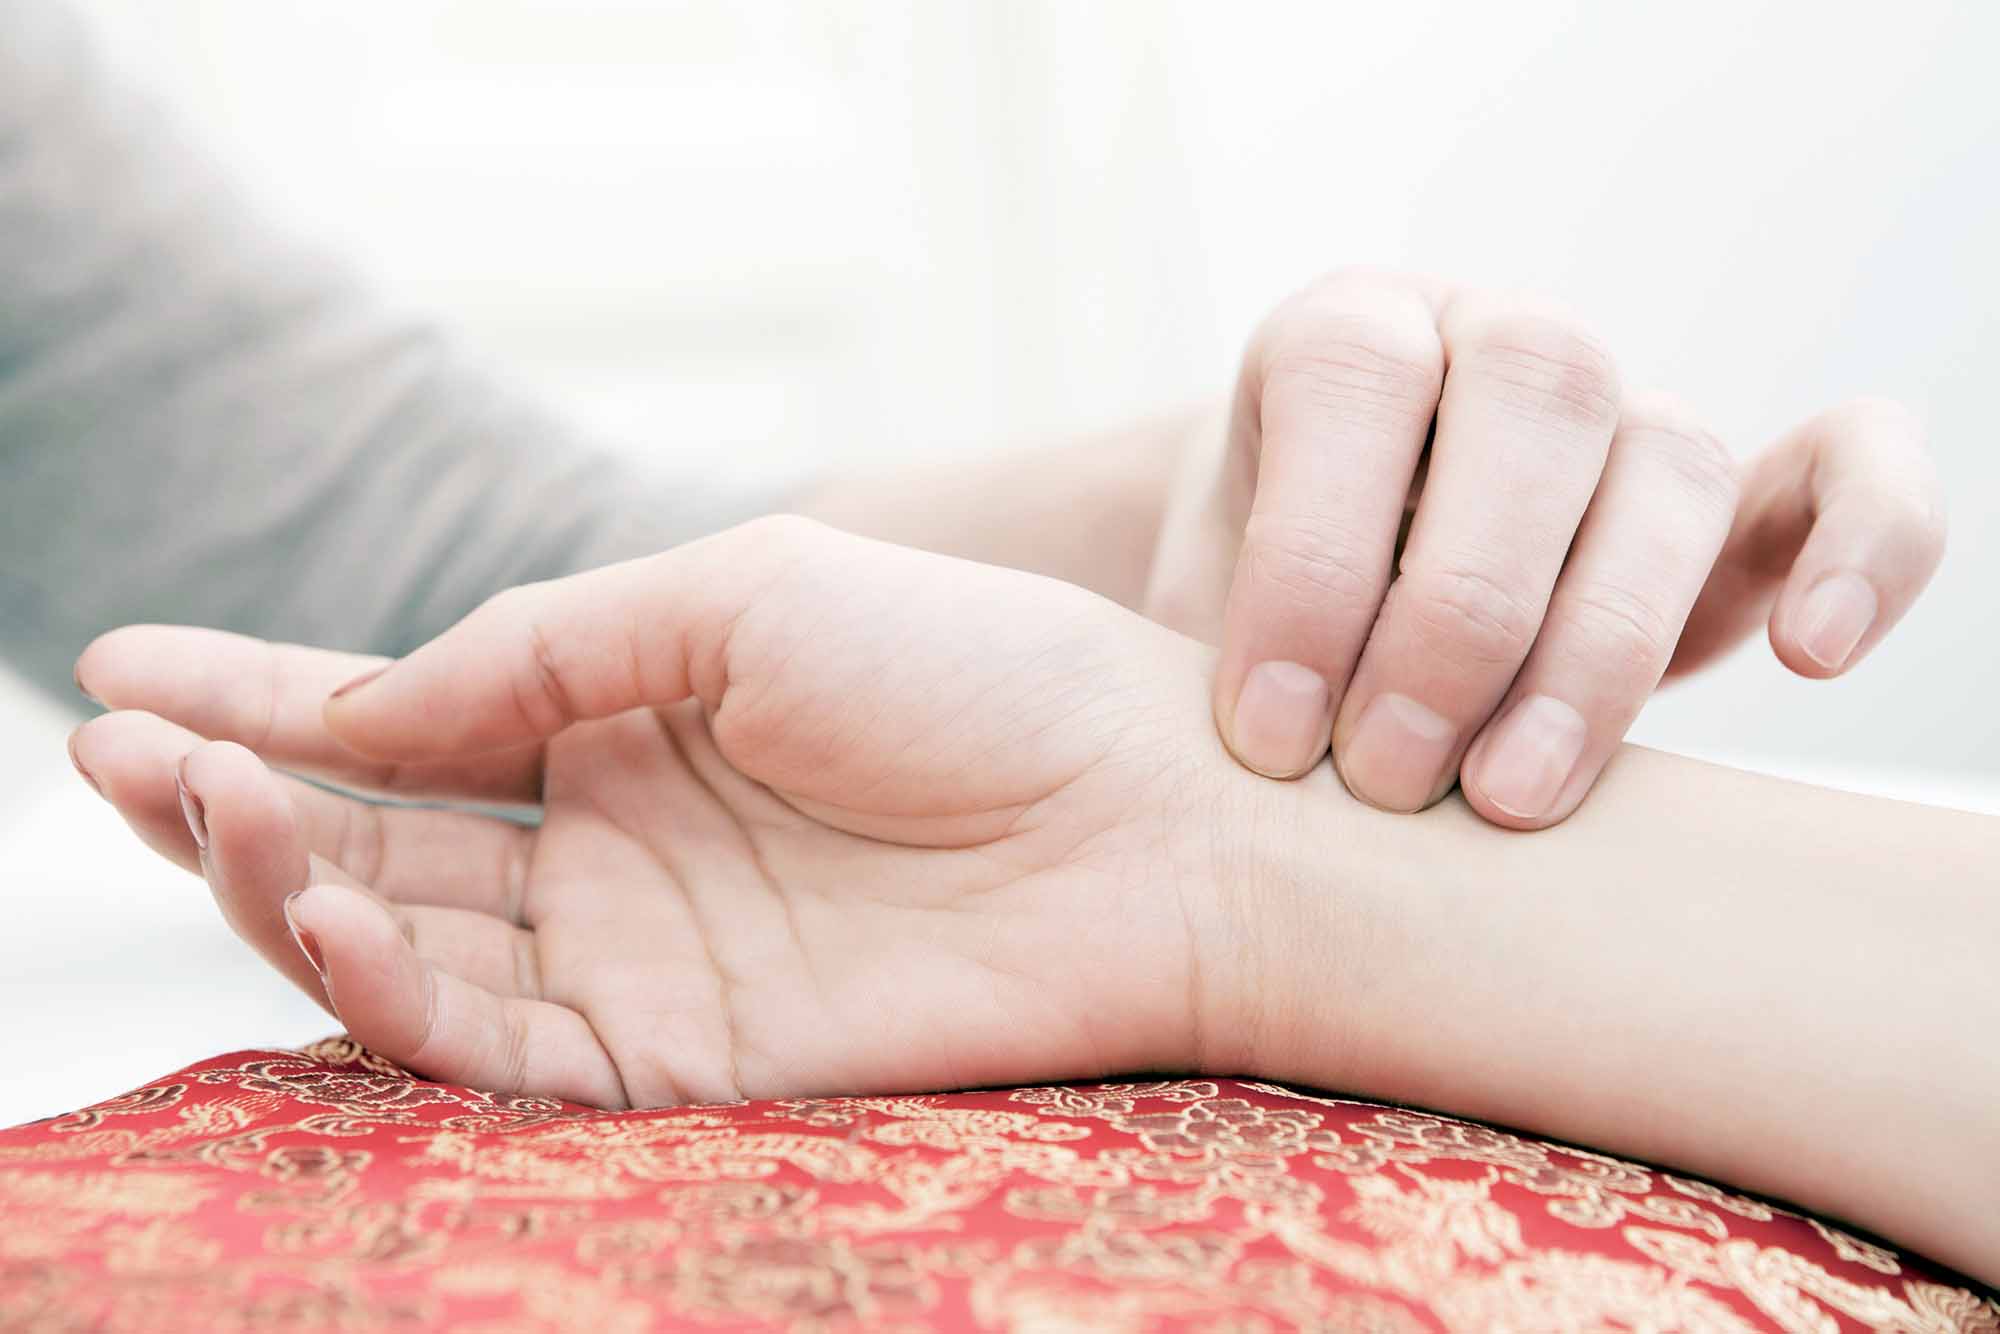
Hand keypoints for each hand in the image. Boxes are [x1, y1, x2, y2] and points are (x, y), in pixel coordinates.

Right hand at [70, 518, 1265, 1107]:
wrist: (1147, 815)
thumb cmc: (980, 673)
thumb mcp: (745, 593)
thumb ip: (541, 648)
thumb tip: (354, 709)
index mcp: (632, 720)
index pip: (408, 713)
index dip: (262, 693)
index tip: (123, 665)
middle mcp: (618, 846)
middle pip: (379, 835)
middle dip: (233, 793)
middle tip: (114, 748)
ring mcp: (641, 958)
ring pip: (407, 944)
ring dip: (279, 880)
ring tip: (190, 804)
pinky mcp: (679, 1062)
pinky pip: (494, 1048)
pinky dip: (387, 987)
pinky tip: (314, 907)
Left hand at [1144, 268, 1944, 826]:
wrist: (1329, 620)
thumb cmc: (1253, 628)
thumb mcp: (1200, 619)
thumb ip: (1213, 651)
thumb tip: (1205, 764)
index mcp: (1349, 334)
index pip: (1356, 383)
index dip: (1312, 558)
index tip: (1266, 733)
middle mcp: (1496, 341)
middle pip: (1531, 405)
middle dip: (1457, 615)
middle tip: (1386, 780)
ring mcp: (1624, 412)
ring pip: (1668, 464)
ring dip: (1600, 645)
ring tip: (1517, 801)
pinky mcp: (1731, 496)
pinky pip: (1843, 468)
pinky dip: (1865, 539)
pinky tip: (1812, 651)